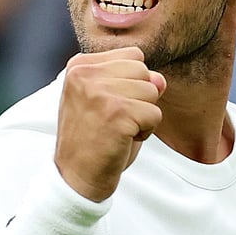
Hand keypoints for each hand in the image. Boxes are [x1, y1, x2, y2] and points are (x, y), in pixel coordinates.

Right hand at [54, 47, 166, 201]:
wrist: (75, 178)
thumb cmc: (93, 139)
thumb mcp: (110, 102)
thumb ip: (134, 83)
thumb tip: (160, 79)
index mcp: (79, 65)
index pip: (132, 56)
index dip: (131, 83)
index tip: (108, 106)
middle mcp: (85, 74)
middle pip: (144, 71)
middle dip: (140, 98)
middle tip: (114, 120)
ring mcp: (100, 92)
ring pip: (152, 91)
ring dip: (143, 115)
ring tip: (117, 130)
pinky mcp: (116, 112)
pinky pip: (155, 114)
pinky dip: (146, 132)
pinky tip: (122, 140)